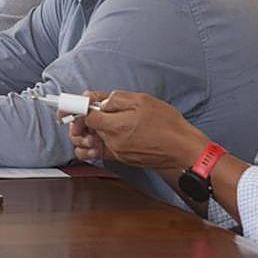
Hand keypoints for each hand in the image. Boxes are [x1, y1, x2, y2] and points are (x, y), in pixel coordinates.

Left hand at [71, 90, 209, 169]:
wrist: (184, 148)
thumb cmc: (168, 124)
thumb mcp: (142, 101)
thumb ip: (115, 98)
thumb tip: (97, 100)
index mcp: (115, 126)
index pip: (83, 116)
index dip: (78, 107)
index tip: (74, 103)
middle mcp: (112, 142)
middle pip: (82, 131)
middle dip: (79, 119)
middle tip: (86, 110)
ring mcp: (116, 153)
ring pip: (88, 144)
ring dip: (85, 132)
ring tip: (94, 122)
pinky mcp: (121, 159)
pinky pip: (99, 152)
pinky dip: (95, 143)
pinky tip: (102, 134)